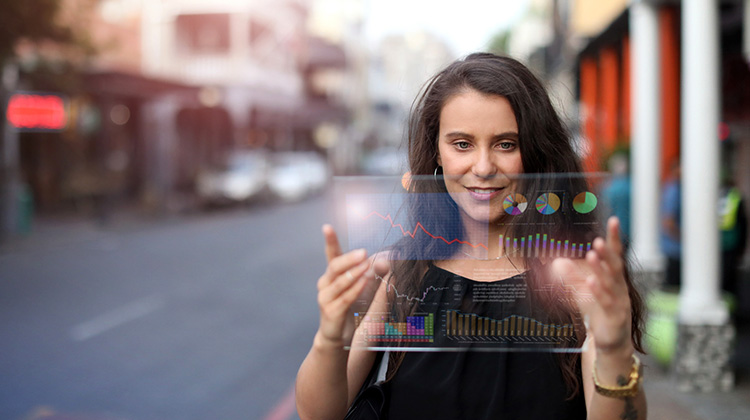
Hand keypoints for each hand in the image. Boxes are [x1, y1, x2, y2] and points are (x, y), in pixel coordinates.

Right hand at [316, 224, 387, 347]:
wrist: (337, 336)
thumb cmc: (349, 308)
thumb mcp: (360, 287)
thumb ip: (369, 273)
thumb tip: (385, 260)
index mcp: (331, 275)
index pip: (330, 255)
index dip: (329, 241)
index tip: (327, 227)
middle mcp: (325, 284)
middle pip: (335, 266)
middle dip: (350, 259)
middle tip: (363, 252)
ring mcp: (326, 298)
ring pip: (340, 281)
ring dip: (355, 272)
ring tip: (367, 265)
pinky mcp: (331, 312)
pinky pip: (344, 298)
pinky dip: (355, 289)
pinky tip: (364, 282)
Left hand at [551, 217, 631, 353]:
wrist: (611, 342)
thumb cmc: (599, 313)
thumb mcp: (583, 293)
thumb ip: (572, 278)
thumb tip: (557, 262)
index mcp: (615, 279)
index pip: (616, 255)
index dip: (615, 238)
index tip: (614, 220)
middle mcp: (620, 287)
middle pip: (616, 266)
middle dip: (608, 252)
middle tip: (599, 239)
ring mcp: (620, 302)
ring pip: (612, 282)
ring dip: (601, 268)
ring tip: (593, 254)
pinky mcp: (615, 316)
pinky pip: (607, 302)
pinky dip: (599, 291)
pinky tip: (591, 281)